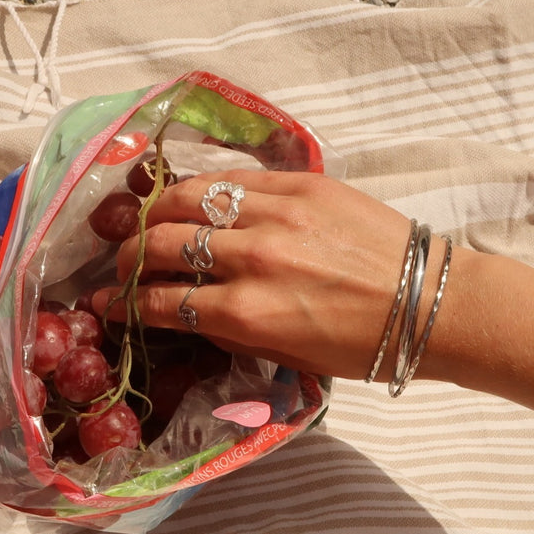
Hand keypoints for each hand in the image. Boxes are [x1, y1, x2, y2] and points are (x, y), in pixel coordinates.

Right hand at [90, 170, 417, 380]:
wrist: (428, 304)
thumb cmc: (361, 345)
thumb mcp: (286, 355)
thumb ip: (230, 329)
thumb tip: (185, 309)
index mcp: (250, 313)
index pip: (163, 301)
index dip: (124, 304)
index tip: (105, 303)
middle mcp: (255, 259)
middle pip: (163, 245)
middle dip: (129, 257)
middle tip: (122, 263)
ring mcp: (278, 215)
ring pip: (190, 199)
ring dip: (157, 213)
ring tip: (147, 222)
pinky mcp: (303, 184)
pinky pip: (233, 178)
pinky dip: (203, 187)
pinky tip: (191, 196)